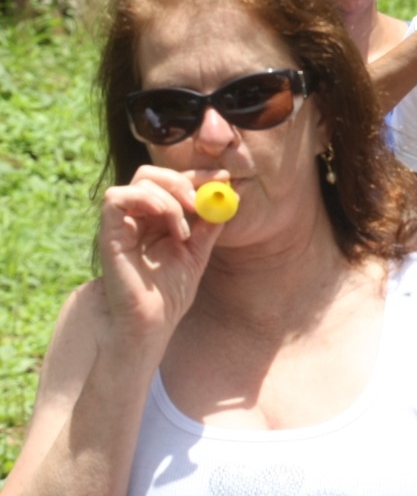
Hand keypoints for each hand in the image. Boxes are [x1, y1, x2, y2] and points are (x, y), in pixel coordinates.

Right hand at [99, 166, 228, 342]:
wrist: (149, 322)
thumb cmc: (169, 293)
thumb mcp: (198, 253)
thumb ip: (210, 225)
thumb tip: (228, 196)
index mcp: (158, 219)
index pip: (174, 181)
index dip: (199, 175)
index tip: (225, 178)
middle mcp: (138, 216)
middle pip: (154, 173)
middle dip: (184, 180)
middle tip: (202, 200)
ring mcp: (122, 222)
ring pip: (142, 180)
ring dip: (171, 198)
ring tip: (185, 232)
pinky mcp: (108, 232)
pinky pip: (117, 197)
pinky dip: (148, 200)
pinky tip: (168, 225)